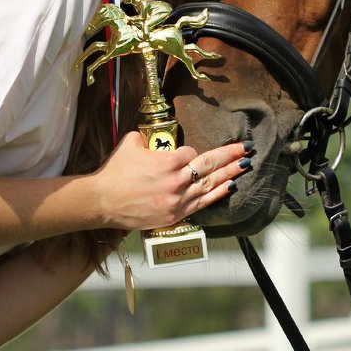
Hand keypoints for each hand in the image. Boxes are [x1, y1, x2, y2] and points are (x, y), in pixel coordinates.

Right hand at [93, 132, 251, 230]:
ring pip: (210, 185)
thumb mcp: (130, 144)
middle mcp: (176, 181)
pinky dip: (218, 193)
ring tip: (245, 165)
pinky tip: (230, 186)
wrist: (102, 201)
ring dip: (230, 174)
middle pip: (209, 166)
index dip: (192, 152)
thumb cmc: (114, 172)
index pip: (191, 153)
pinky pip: (203, 203)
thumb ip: (147, 138)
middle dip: (230, 155)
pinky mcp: (175, 215)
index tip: (189, 154)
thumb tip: (154, 135)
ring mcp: (177, 200)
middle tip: (247, 148)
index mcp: (166, 162)